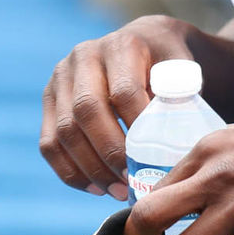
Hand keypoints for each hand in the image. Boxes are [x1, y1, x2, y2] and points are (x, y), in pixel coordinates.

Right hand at [39, 15, 233, 199]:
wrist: (146, 44)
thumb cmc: (169, 62)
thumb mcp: (183, 66)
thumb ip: (183, 93)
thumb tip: (176, 136)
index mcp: (122, 44)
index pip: (124, 91)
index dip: (137, 128)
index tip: (154, 158)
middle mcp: (84, 55)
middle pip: (87, 111)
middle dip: (110, 153)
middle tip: (132, 182)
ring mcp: (61, 78)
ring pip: (65, 131)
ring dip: (91, 169)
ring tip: (118, 191)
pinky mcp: (50, 100)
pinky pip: (50, 144)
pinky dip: (71, 172)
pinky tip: (96, 188)